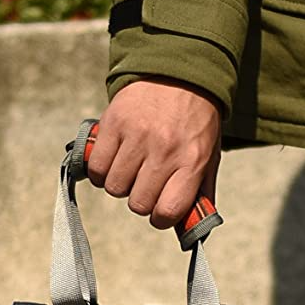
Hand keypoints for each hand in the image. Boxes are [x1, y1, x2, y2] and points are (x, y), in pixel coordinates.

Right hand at [90, 79, 223, 228]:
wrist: (179, 72)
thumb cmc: (195, 121)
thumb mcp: (208, 154)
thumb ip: (200, 192)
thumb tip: (191, 232)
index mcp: (191, 161)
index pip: (168, 210)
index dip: (160, 217)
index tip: (159, 208)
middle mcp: (164, 149)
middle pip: (137, 203)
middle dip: (140, 199)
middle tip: (145, 182)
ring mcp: (137, 135)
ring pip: (114, 187)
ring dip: (120, 183)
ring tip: (130, 167)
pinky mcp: (114, 122)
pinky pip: (96, 166)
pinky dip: (101, 170)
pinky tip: (113, 159)